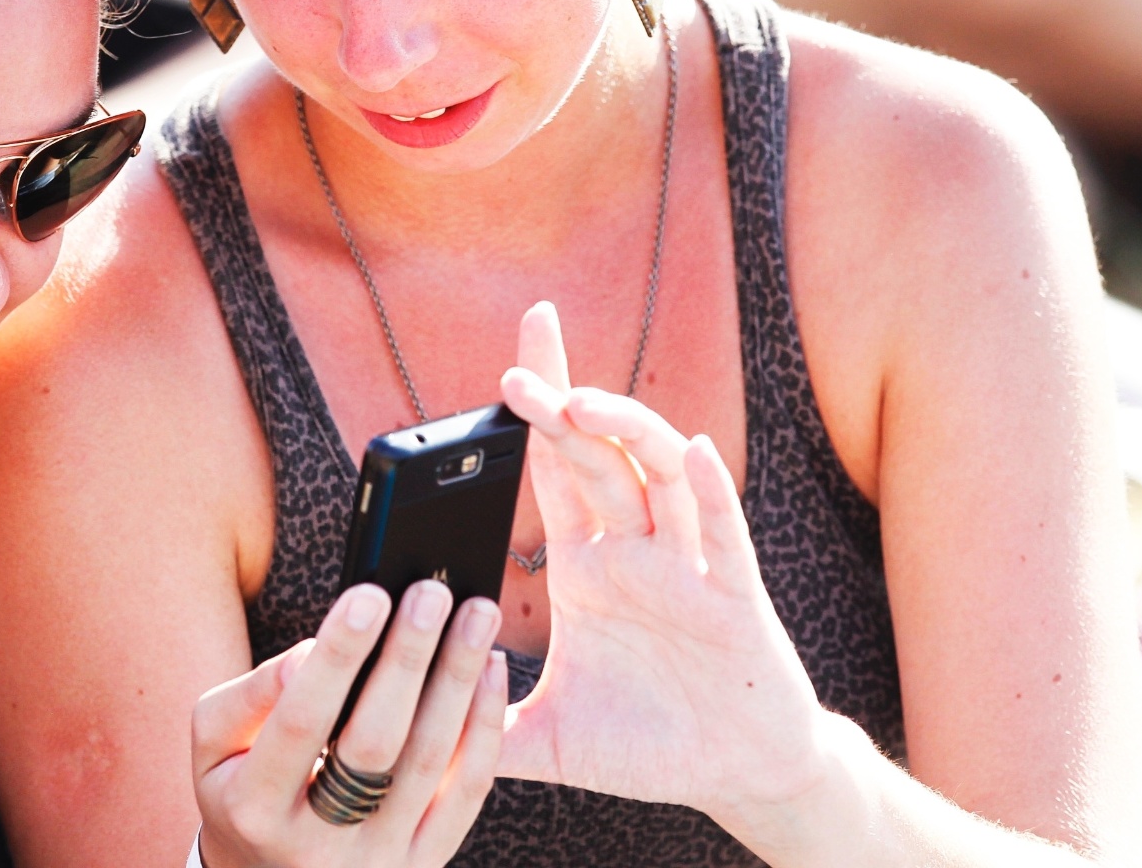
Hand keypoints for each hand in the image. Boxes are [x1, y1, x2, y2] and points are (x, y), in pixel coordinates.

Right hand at [192, 581, 507, 867]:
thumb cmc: (240, 785)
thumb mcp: (214, 744)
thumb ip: (251, 696)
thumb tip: (310, 653)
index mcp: (255, 808)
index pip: (301, 721)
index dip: (337, 657)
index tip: (369, 594)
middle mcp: (317, 845)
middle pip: (374, 743)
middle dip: (407, 660)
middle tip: (433, 592)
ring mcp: (377, 861)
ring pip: (429, 764)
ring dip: (459, 681)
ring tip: (478, 615)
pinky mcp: (423, 863)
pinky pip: (466, 792)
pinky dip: (484, 726)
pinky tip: (491, 668)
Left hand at [496, 302, 837, 824]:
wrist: (736, 775)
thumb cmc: (647, 746)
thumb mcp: (547, 740)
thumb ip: (483, 730)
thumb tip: (405, 740)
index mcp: (586, 567)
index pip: (552, 471)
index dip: (534, 416)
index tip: (503, 366)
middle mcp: (634, 551)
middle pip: (596, 453)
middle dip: (560, 403)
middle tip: (515, 370)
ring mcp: (686, 566)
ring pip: (656, 476)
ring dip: (623, 431)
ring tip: (580, 401)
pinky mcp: (734, 597)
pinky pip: (722, 532)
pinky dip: (709, 487)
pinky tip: (692, 447)